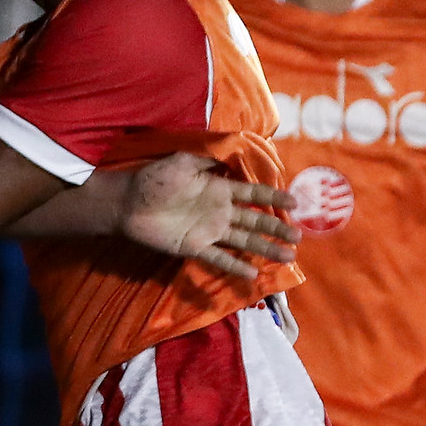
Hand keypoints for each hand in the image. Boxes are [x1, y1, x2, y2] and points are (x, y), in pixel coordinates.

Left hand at [120, 153, 297, 279]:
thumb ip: (210, 158)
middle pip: (255, 220)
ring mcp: (208, 231)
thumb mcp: (184, 161)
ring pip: (244, 240)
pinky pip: (218, 258)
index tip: (296, 202)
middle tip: (299, 236)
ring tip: (288, 256)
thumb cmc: (154, 180)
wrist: (127, 202)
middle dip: (277, 227)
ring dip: (265, 248)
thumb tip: (237, 151)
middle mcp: (219, 211)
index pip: (254, 193)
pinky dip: (235, 266)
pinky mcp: (193, 247)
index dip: (274, 197)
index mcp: (220, 189)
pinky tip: (253, 274)